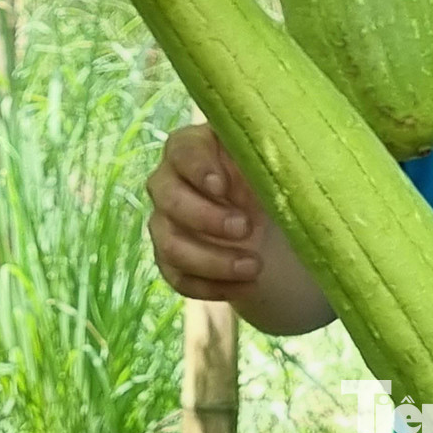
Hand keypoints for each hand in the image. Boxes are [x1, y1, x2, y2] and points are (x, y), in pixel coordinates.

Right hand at [146, 123, 263, 302]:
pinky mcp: (169, 259)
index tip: (221, 186)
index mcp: (191, 147)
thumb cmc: (263, 174)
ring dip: (213, 260)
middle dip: (207, 218)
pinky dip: (213, 285)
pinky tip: (246, 285)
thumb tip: (266, 173)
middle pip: (169, 199)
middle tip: (246, 228)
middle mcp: (168, 182)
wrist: (263, 214)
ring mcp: (164, 222)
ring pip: (171, 245)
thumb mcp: (268, 162)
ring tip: (256, 266)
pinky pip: (179, 277)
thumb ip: (263, 160)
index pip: (182, 151)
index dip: (198, 168)